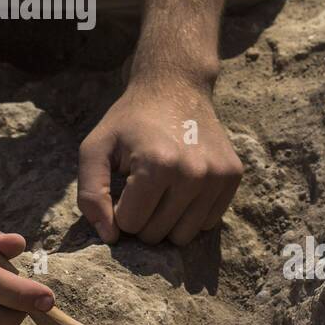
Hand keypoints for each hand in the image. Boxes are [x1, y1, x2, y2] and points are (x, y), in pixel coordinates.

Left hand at [77, 75, 241, 246]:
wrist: (175, 87)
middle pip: (156, 234)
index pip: (129, 225)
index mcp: (156, 165)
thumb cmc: (130, 121)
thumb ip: (90, 193)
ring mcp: (218, 176)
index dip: (120, 208)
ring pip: (183, 236)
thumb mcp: (95, 148)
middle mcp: (193, 173)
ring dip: (166, 221)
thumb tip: (110, 237)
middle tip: (141, 185)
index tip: (124, 183)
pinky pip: (207, 223)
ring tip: (161, 188)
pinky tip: (182, 186)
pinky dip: (190, 213)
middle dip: (142, 217)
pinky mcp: (233, 176)